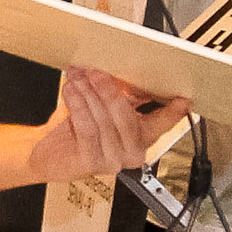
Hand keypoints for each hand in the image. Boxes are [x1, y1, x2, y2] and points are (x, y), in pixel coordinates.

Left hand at [25, 67, 192, 184]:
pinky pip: (87, 128)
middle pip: (129, 119)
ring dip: (90, 94)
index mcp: (141, 138)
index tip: (182, 99)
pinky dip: (78, 105)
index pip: (163, 124)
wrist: (49, 153)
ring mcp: (113, 160)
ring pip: (105, 121)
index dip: (174, 112)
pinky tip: (72, 91)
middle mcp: (131, 152)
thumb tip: (132, 69)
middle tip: (97, 72)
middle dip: (111, 91)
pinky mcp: (91, 163)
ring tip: (79, 77)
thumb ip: (124, 92)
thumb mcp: (105, 107)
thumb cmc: (78, 130)